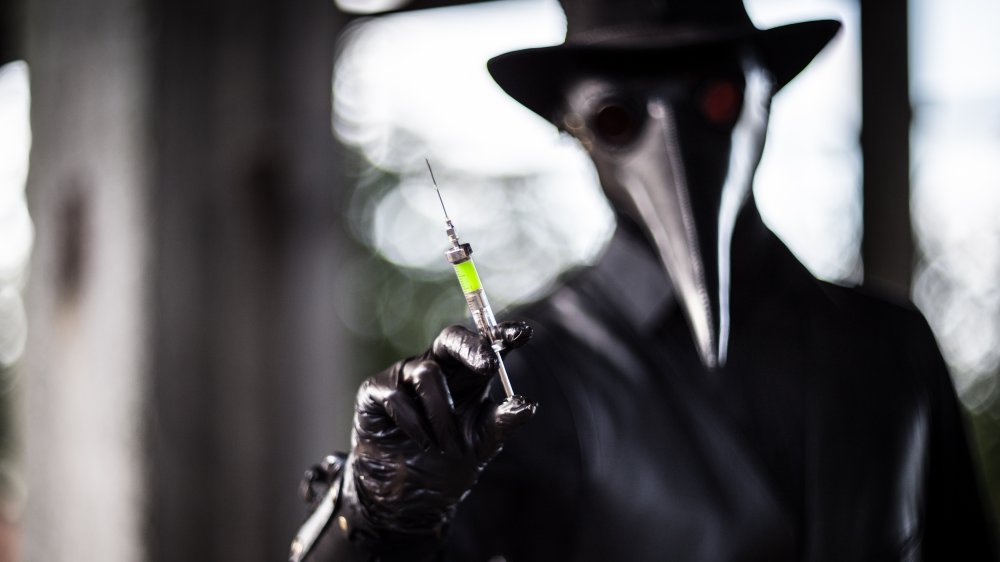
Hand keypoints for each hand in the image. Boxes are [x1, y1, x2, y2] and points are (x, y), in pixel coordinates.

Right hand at [337, 321, 535, 558]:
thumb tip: (527, 405)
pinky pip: (396, 396)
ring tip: (449, 447)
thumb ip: (503, 422)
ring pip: (427, 374)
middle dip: (471, 347)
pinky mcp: (375, 391)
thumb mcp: (483, 442)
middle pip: (451, 337)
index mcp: (467, 373)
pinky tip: (423, 443)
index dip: (501, 334)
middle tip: (489, 365)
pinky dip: (414, 423)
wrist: (408, 493)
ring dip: (442, 414)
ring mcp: (405, 377)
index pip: (485, 344)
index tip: (522, 333)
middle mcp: (438, 367)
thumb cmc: (448, 458)